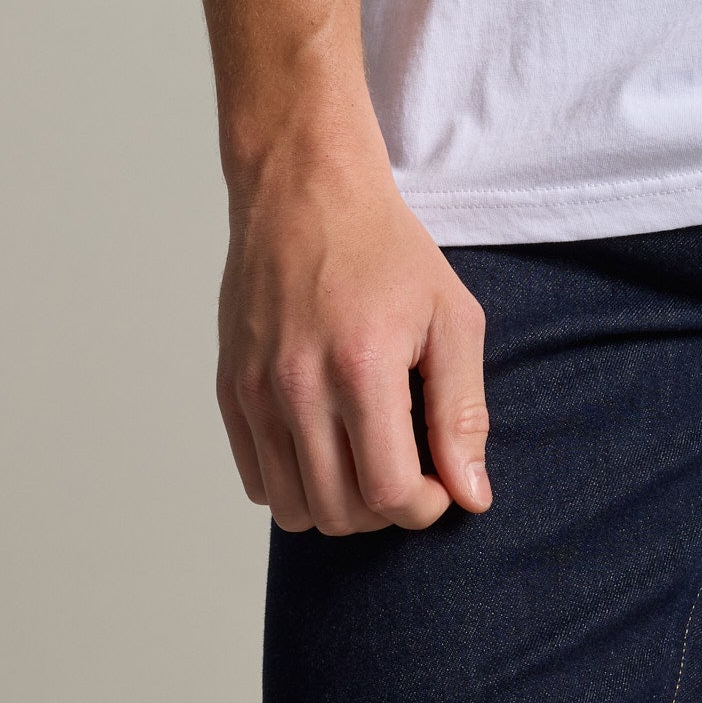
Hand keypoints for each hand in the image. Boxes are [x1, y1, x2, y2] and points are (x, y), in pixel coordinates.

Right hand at [218, 127, 491, 534]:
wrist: (306, 190)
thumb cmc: (387, 250)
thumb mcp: (451, 316)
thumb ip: (464, 411)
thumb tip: (471, 496)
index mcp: (362, 365)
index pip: (390, 493)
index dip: (426, 505)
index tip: (440, 479)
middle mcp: (298, 385)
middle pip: (340, 512)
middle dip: (386, 510)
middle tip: (408, 467)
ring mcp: (255, 390)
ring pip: (292, 509)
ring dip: (338, 504)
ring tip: (366, 457)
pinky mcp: (230, 389)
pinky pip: (257, 481)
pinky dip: (295, 483)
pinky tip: (327, 442)